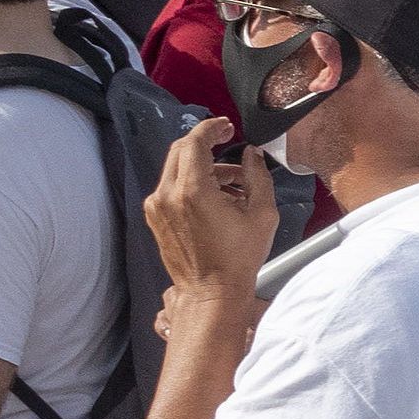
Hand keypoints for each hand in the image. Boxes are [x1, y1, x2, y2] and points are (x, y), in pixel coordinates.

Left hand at [145, 120, 279, 294]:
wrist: (212, 292)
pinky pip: (171, 187)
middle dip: (204, 142)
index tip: (226, 126)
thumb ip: (258, 176)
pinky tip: (216, 198)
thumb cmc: (237, 259)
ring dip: (202, 167)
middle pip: (180, 150)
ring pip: (176, 169)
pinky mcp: (155, 217)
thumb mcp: (262, 214)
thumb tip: (252, 155)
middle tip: (226, 142)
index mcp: (193, 191)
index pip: (194, 142)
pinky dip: (192, 183)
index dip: (211, 128)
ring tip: (232, 183)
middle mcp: (168, 195)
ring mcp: (157, 207)